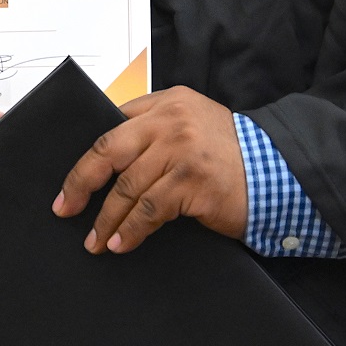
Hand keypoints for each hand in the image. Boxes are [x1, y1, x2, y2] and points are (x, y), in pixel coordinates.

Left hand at [53, 87, 247, 252]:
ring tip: (96, 240)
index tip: (69, 184)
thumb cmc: (233, 156)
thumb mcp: (193, 126)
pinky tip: (121, 243)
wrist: (279, 173)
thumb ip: (156, 132)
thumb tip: (109, 163)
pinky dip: (131, 230)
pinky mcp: (191, 180)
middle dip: (81, 183)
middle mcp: (171, 120)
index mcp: (167, 102)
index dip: (86, 157)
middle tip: (66, 208)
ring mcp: (180, 149)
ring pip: (126, 186)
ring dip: (106, 219)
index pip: (112, 124)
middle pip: (108, 150)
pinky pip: (148, 209)